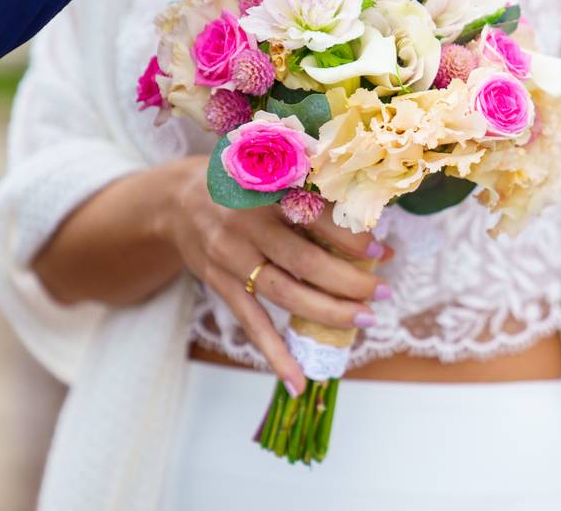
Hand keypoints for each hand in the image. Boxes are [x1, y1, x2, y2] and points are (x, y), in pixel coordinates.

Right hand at [166, 157, 392, 394]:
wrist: (177, 201)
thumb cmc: (245, 185)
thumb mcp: (278, 179)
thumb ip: (325, 208)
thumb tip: (380, 248)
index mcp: (267, 190)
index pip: (316, 217)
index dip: (350, 238)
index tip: (380, 252)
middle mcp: (247, 224)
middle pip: (304, 262)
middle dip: (348, 282)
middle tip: (383, 293)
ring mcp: (230, 258)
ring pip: (285, 294)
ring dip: (328, 312)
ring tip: (364, 320)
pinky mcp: (220, 285)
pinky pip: (251, 324)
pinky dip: (276, 354)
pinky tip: (299, 381)